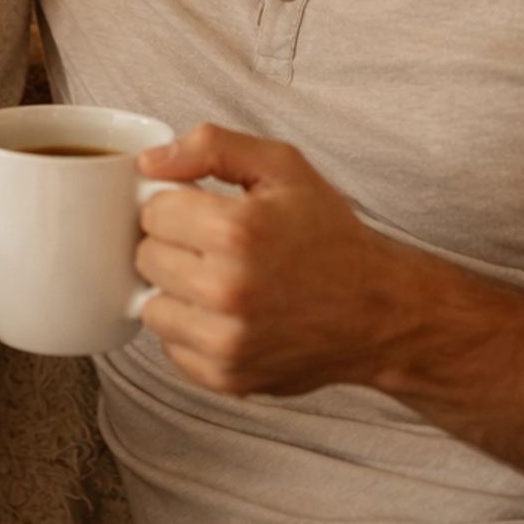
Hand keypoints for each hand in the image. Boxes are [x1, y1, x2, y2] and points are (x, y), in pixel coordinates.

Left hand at [133, 123, 405, 399]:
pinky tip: (229, 315)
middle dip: (174, 245)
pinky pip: (169, 345)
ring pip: (150, 305)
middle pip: (145, 257)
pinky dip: (191, 329)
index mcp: (237, 231)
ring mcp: (225, 341)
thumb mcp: (282, 167)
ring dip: (176, 291)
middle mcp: (227, 290)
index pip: (152, 210)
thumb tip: (148, 162)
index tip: (207, 212)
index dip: (178, 205)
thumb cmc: (329, 236)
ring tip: (222, 280)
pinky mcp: (225, 377)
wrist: (378, 311)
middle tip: (217, 247)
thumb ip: (211, 146)